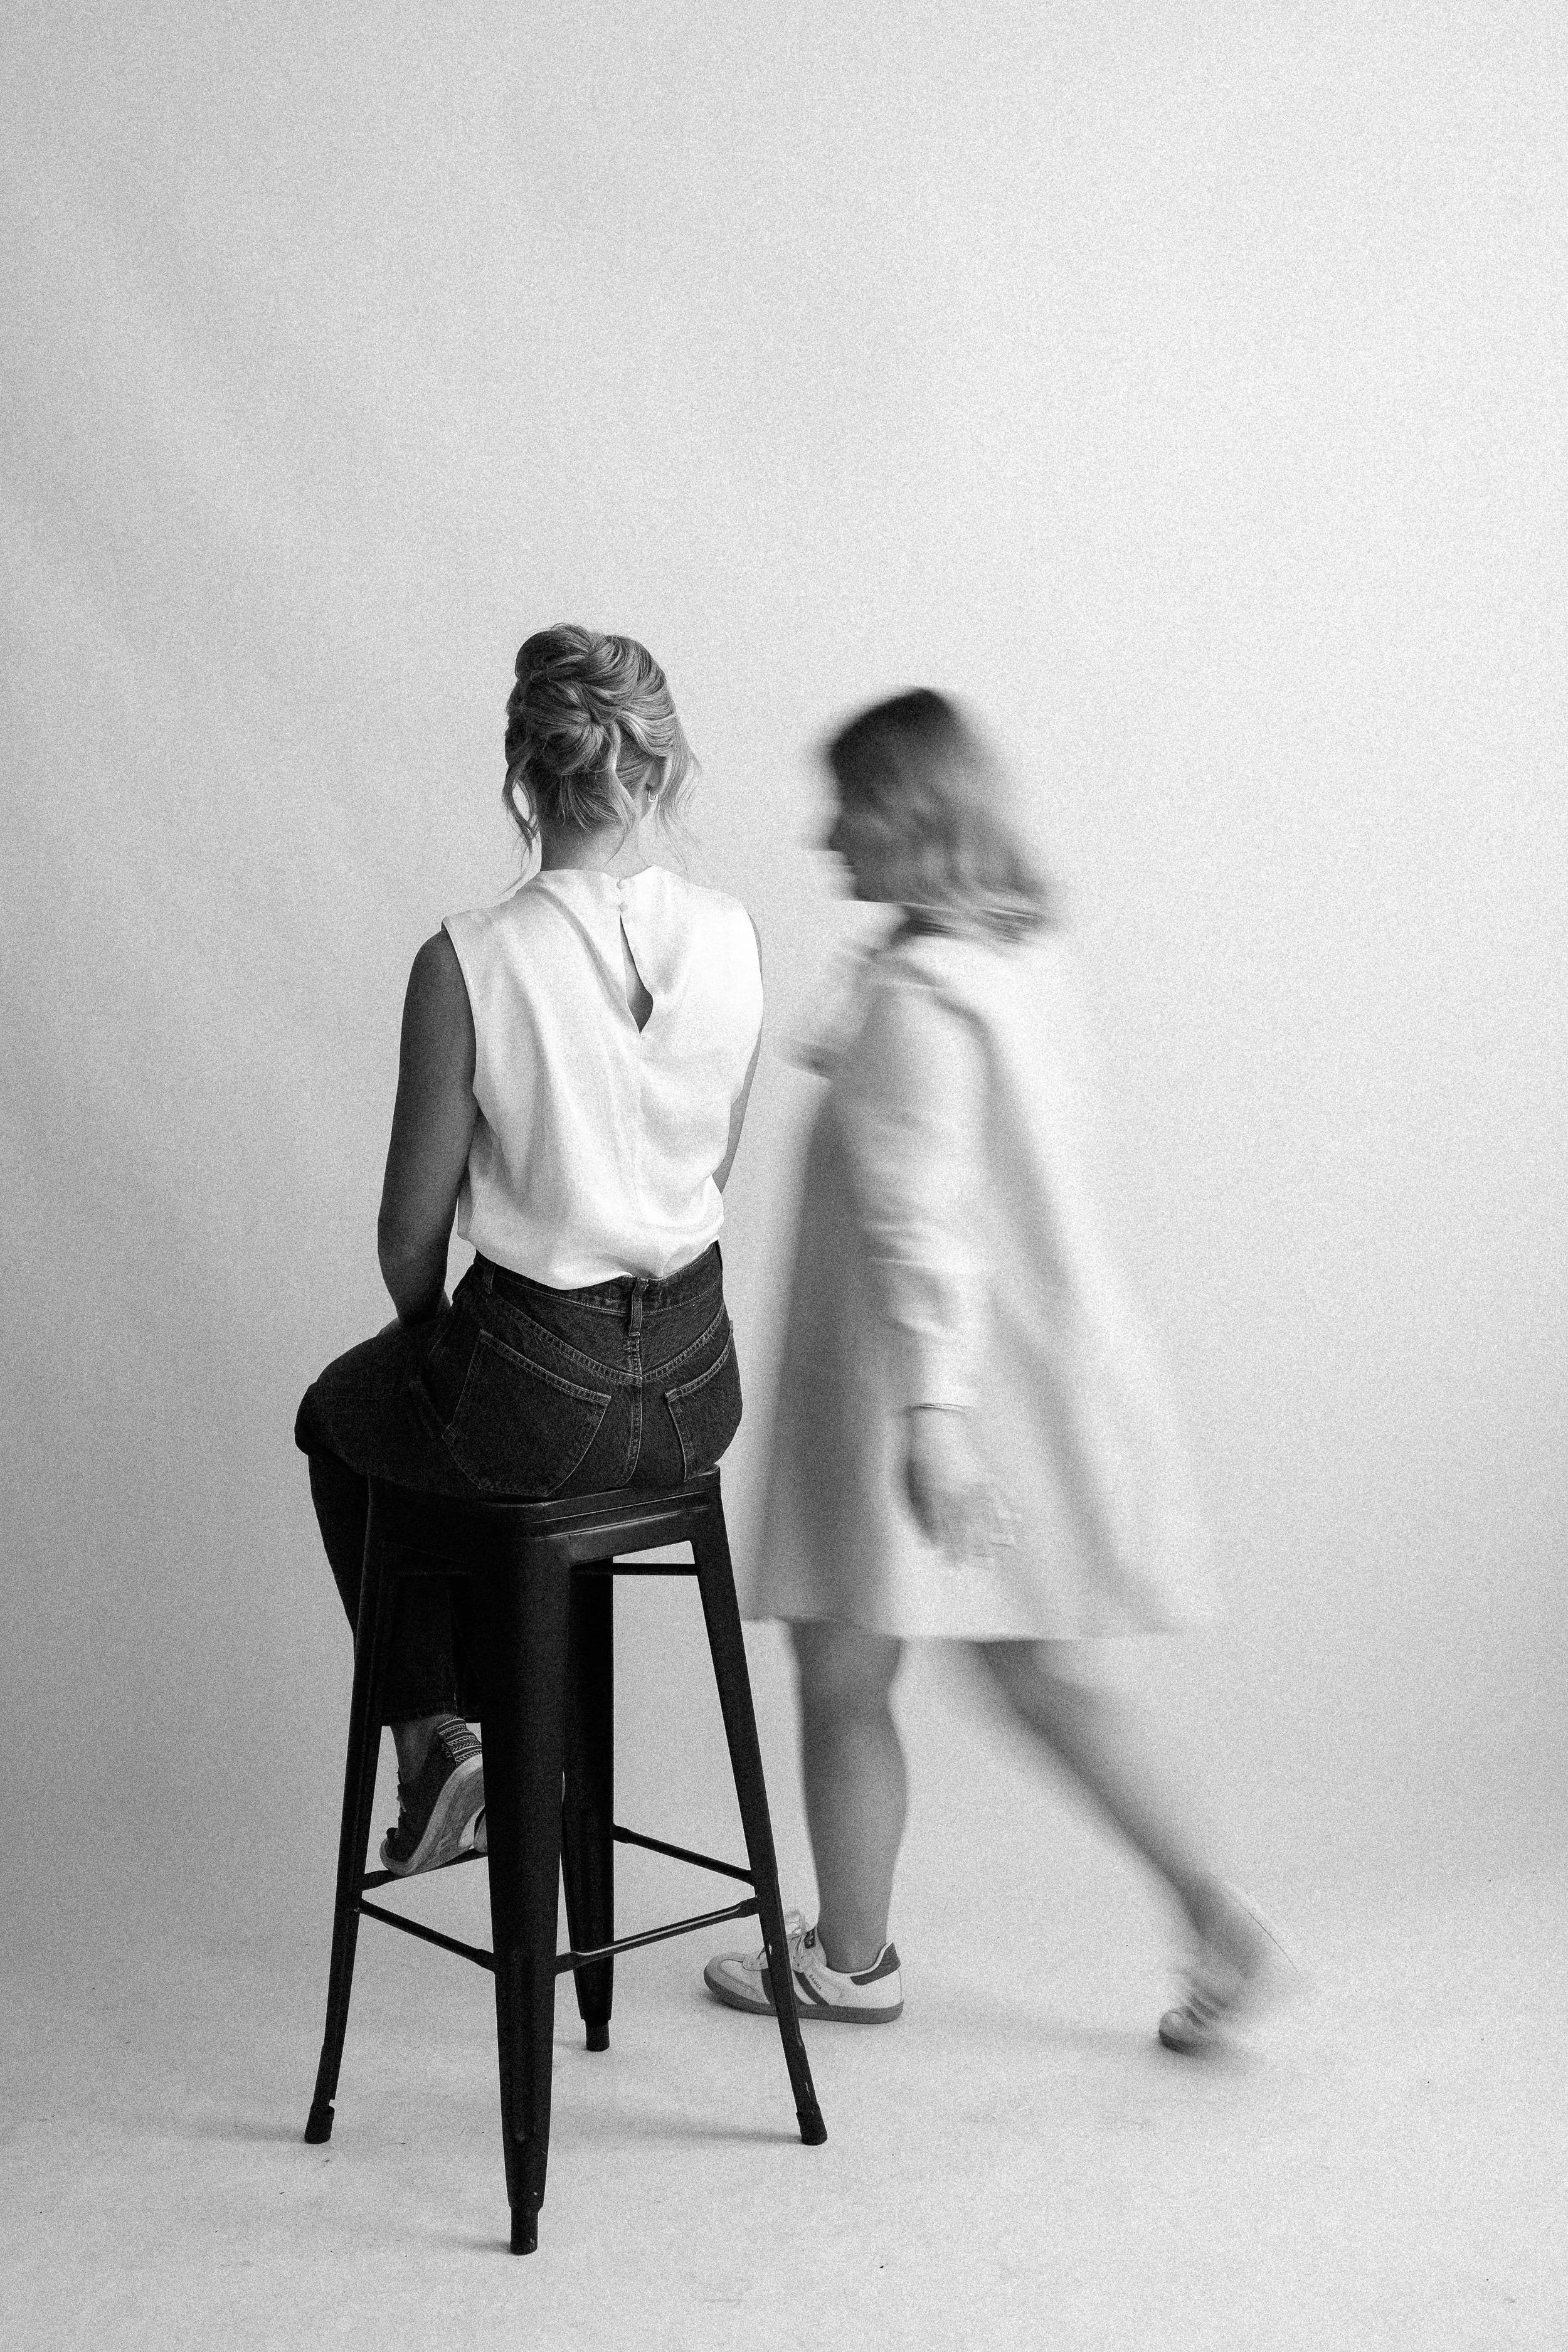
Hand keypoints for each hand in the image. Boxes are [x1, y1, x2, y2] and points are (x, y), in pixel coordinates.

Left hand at [904, 1408, 1016, 1566]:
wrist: (934, 1425)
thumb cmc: (917, 1457)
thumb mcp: (909, 1486)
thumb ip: (919, 1515)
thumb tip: (928, 1541)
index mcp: (938, 1498)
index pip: (947, 1531)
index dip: (952, 1549)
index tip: (957, 1565)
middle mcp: (959, 1493)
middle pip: (971, 1526)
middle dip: (979, 1548)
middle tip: (989, 1566)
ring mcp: (974, 1482)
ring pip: (988, 1513)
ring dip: (999, 1532)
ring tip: (1009, 1547)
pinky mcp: (984, 1472)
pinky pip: (999, 1493)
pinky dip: (1008, 1506)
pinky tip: (1016, 1519)